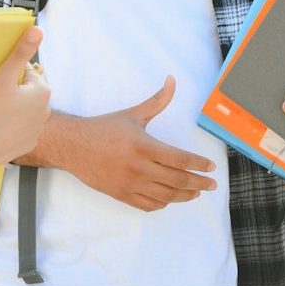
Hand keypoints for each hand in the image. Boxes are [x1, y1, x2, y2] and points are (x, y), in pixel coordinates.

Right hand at [0, 27, 51, 172]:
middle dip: (13, 91)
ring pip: (24, 110)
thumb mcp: (2, 77)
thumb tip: (38, 29)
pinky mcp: (29, 144)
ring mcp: (38, 129)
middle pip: (26, 91)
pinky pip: (21, 128)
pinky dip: (12, 126)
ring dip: (13, 108)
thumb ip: (20, 52)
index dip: (7, 74)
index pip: (25, 71)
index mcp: (43, 91)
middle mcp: (46, 111)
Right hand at [67, 76, 217, 211]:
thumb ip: (157, 101)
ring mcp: (130, 183)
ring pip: (166, 196)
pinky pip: (148, 204)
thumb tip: (172, 80)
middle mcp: (139, 167)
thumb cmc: (103, 129)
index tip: (211, 167)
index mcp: (144, 146)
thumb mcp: (132, 114)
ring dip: (185, 196)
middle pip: (178, 180)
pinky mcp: (122, 194)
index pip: (180, 159)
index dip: (199, 164)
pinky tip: (170, 198)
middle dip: (199, 183)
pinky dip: (163, 203)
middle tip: (211, 184)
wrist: (73, 146)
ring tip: (196, 193)